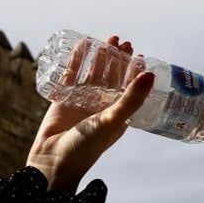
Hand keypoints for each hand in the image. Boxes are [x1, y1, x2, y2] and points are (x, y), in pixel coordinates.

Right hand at [27, 34, 154, 192]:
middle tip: (124, 42)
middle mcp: (101, 107)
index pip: (129, 89)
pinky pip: (71, 75)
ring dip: (99, 57)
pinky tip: (82, 45)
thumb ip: (131, 99)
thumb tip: (150, 74)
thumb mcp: (112, 121)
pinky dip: (77, 60)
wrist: (53, 162)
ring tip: (108, 40)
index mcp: (117, 115)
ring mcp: (82, 102)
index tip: (140, 56)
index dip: (134, 72)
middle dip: (118, 60)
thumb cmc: (86, 148)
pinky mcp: (63, 99)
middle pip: (111, 77)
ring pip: (92, 74)